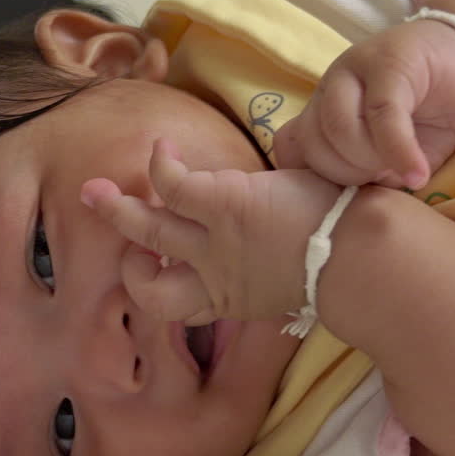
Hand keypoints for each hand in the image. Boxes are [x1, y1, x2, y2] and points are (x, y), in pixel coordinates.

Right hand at [80, 139, 341, 324]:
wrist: (359, 257)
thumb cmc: (341, 264)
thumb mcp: (291, 283)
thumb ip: (270, 271)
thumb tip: (276, 254)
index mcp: (231, 300)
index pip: (177, 307)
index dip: (159, 290)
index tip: (161, 270)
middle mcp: (213, 278)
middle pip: (147, 288)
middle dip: (126, 266)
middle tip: (120, 250)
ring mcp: (213, 243)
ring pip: (146, 230)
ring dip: (117, 210)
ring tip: (95, 190)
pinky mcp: (222, 204)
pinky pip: (171, 184)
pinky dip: (160, 164)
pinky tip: (161, 148)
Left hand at [274, 18, 454, 189]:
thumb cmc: (434, 118)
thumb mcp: (396, 158)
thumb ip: (369, 176)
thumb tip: (353, 209)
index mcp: (322, 112)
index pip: (291, 151)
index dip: (317, 183)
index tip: (353, 198)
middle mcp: (331, 89)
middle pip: (313, 143)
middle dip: (348, 176)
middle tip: (383, 182)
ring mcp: (354, 69)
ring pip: (338, 127)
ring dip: (370, 162)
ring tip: (403, 173)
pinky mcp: (390, 62)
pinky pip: (383, 113)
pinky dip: (399, 151)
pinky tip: (417, 172)